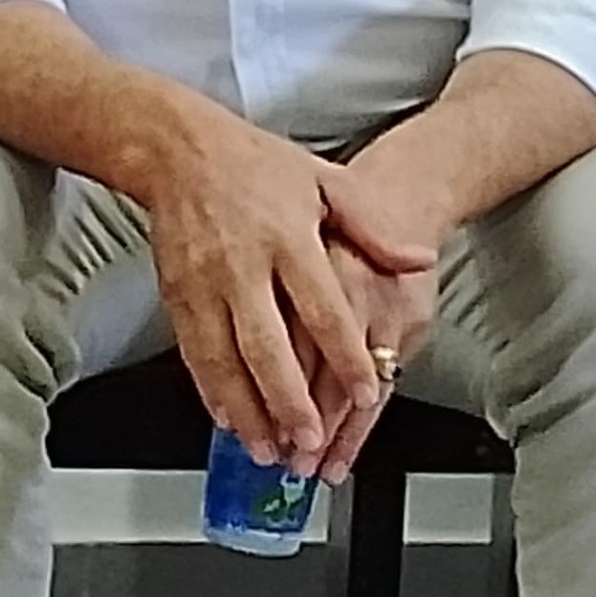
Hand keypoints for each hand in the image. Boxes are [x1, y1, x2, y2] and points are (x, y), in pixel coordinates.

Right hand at [139, 107, 434, 473]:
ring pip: (225, 360)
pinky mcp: (176, 297)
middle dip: (289, 400)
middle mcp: (244, 265)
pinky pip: (194, 355)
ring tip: (269, 447)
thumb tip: (418, 259)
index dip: (345, 354)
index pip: (323, 307)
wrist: (178, 149)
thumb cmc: (255, 164)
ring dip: (247, 410)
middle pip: (269, 345)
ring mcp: (205, 284)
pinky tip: (229, 419)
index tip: (366, 390)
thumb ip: (374, 227)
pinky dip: (211, 393)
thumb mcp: (327, 181)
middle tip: (310, 439)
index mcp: (288, 236)